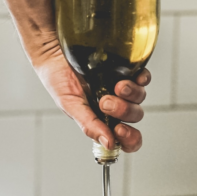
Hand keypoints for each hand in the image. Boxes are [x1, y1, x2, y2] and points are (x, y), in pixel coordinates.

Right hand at [34, 47, 150, 152]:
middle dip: (123, 111)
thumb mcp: (70, 105)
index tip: (119, 130)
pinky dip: (142, 79)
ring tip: (117, 86)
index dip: (129, 139)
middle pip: (134, 116)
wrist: (54, 52)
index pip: (124, 137)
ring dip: (131, 95)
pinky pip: (143, 77)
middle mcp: (114, 105)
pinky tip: (134, 77)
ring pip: (139, 97)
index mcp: (101, 119)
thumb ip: (89, 124)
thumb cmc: (58, 79)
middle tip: (105, 102)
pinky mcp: (125, 69)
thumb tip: (108, 144)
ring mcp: (121, 87)